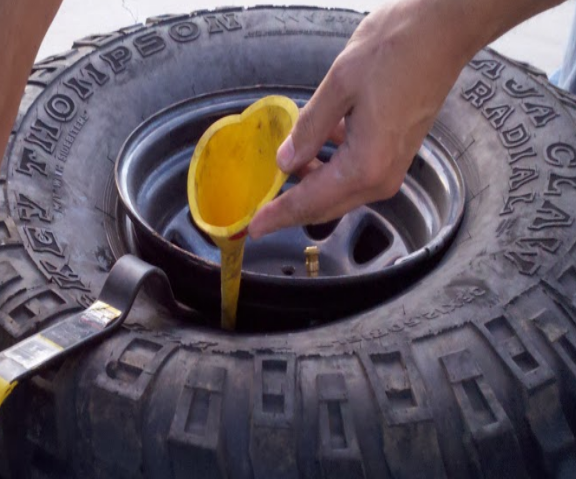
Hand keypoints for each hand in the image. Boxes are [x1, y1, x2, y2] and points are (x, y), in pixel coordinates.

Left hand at [248, 0, 473, 237]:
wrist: (443, 31)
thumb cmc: (396, 50)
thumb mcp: (339, 85)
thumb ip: (308, 129)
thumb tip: (285, 161)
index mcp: (364, 166)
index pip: (310, 202)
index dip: (278, 215)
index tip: (254, 227)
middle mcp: (380, 178)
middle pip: (324, 206)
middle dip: (290, 210)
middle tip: (259, 214)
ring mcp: (390, 169)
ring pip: (337, 193)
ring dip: (308, 187)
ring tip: (278, 176)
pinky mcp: (394, 156)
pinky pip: (352, 176)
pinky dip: (327, 170)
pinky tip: (311, 150)